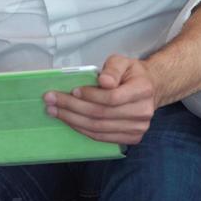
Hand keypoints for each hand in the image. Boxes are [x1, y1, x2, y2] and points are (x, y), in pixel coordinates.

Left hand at [44, 54, 158, 144]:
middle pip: (102, 114)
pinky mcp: (131, 138)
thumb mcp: (123, 62)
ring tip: (54, 111)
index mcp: (142, 90)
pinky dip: (82, 129)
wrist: (149, 89)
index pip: (112, 97)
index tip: (72, 90)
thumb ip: (112, 69)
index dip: (90, 95)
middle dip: (73, 107)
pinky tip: (69, 121)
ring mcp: (138, 129)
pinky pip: (101, 137)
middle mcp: (143, 112)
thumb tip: (103, 81)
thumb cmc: (131, 74)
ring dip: (73, 120)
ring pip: (99, 128)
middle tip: (51, 99)